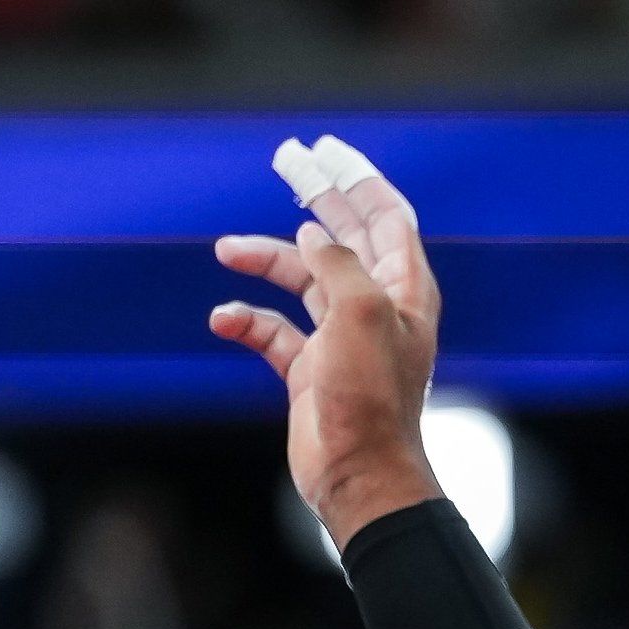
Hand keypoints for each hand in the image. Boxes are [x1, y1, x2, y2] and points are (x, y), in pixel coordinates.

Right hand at [209, 140, 445, 548]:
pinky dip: (248, 319)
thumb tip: (312, 235)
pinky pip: (273, 330)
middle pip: (345, 239)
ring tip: (227, 250)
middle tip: (287, 160)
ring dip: (265, 259)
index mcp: (403, 294)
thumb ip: (337, 262)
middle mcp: (377, 311)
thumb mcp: (359, 312)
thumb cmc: (369, 399)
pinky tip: (224, 320)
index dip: (359, 182)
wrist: (359, 477)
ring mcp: (343, 340)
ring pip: (301, 280)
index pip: (388, 220)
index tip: (326, 151)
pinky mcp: (312, 371)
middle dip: (317, 199)